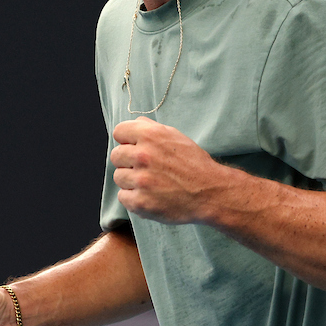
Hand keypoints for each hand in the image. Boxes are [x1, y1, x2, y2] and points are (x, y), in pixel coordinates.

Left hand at [110, 118, 229, 223]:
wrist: (210, 193)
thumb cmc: (194, 164)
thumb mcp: (176, 137)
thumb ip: (152, 129)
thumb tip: (136, 123)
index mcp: (150, 136)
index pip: (119, 131)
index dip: (126, 140)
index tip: (134, 148)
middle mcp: (143, 156)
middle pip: (115, 155)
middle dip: (127, 161)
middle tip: (145, 168)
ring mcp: (141, 180)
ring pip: (118, 177)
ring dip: (131, 180)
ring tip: (150, 183)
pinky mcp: (140, 202)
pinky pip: (123, 197)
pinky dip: (133, 198)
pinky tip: (149, 195)